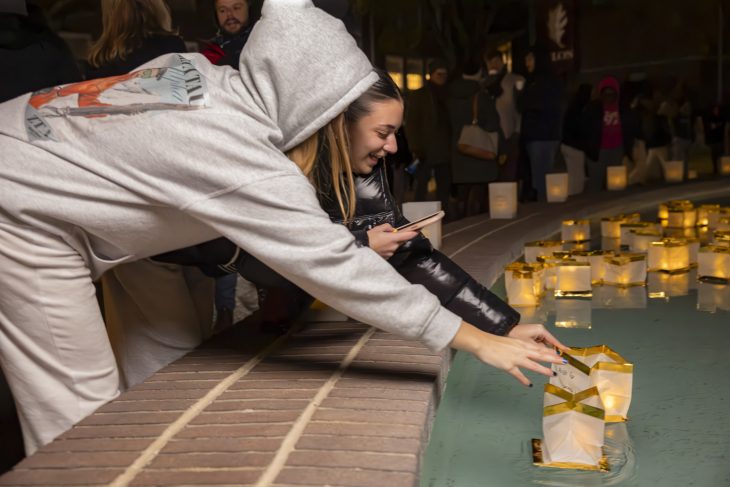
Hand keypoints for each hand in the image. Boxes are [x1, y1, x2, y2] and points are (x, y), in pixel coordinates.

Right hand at [367, 223, 416, 258]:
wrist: (361, 248)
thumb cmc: (369, 238)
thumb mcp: (378, 228)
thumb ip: (388, 227)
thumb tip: (392, 230)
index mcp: (392, 239)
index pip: (407, 236)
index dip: (413, 233)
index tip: (418, 231)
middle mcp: (393, 247)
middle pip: (400, 241)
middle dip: (397, 238)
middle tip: (388, 235)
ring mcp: (390, 253)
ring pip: (394, 247)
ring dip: (391, 244)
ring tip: (380, 242)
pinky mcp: (386, 258)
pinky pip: (389, 251)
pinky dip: (386, 249)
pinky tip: (379, 247)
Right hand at [450, 321, 564, 386]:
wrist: (482, 342)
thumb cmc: (493, 342)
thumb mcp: (509, 342)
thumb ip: (517, 348)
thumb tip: (522, 353)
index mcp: (521, 344)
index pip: (539, 347)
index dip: (550, 351)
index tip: (559, 354)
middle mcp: (521, 350)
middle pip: (540, 355)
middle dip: (553, 359)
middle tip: (564, 362)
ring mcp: (515, 359)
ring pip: (533, 365)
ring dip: (544, 370)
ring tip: (553, 374)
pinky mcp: (508, 366)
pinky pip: (518, 374)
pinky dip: (524, 380)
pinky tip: (529, 384)